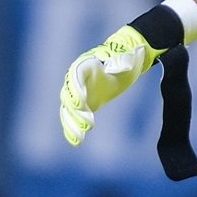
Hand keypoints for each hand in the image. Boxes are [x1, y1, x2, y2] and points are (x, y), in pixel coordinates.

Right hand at [59, 25, 161, 145]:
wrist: (125, 61)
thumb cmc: (126, 55)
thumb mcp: (128, 56)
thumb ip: (123, 61)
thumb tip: (125, 66)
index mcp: (85, 64)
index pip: (75, 77)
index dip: (76, 91)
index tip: (82, 104)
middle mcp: (77, 79)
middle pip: (69, 96)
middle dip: (76, 111)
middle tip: (89, 125)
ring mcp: (78, 92)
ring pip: (68, 110)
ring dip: (72, 124)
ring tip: (80, 138)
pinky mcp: (82, 104)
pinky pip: (72, 117)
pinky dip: (72, 129)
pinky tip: (76, 142)